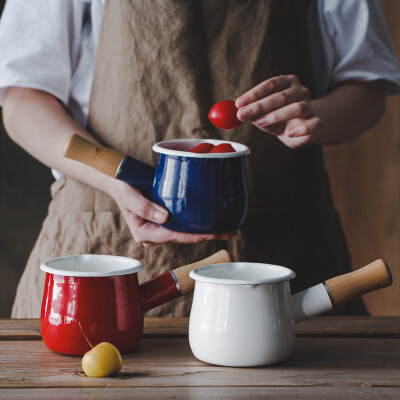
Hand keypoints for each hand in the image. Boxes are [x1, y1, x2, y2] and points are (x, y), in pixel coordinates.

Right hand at [109, 180, 233, 246]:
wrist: (119, 180)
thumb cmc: (122, 186)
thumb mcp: (130, 196)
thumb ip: (145, 207)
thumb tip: (166, 217)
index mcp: (145, 233)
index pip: (174, 236)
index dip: (195, 236)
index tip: (213, 234)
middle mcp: (154, 233)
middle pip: (184, 237)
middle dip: (207, 235)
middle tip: (231, 232)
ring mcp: (160, 227)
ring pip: (186, 231)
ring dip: (206, 230)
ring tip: (228, 228)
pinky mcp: (165, 218)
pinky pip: (184, 223)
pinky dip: (198, 222)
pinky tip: (213, 220)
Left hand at [235, 75, 320, 148]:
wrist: (293, 132)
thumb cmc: (275, 118)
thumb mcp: (260, 114)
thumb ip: (251, 112)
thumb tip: (238, 111)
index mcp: (286, 83)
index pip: (270, 84)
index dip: (253, 94)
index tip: (238, 104)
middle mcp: (300, 91)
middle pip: (281, 96)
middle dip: (259, 106)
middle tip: (242, 115)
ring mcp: (310, 106)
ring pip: (297, 108)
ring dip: (277, 115)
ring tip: (261, 123)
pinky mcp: (316, 122)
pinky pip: (313, 124)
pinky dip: (301, 128)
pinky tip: (289, 132)